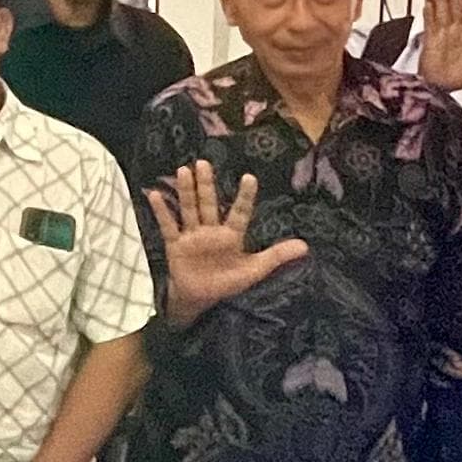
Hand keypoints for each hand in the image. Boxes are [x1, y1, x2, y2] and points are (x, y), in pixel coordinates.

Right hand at [148, 165, 300, 316]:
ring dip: (186, 191)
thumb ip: (276, 256)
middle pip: (209, 203)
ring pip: (189, 209)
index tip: (249, 177)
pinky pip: (168, 225)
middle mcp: (211, 231)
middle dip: (207, 184)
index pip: (239, 212)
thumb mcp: (254, 270)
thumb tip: (306, 247)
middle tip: (204, 162)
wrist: (199, 299)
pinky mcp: (176, 244)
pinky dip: (161, 211)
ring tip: (184, 170)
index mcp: (231, 236)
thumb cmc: (227, 283)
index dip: (244, 197)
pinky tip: (156, 194)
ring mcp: (192, 236)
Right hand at [415, 0, 461, 92]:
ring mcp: (441, 36)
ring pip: (442, 13)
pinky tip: (428, 4)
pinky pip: (429, 24)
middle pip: (455, 9)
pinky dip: (428, 14)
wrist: (442, 88)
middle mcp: (455, 33)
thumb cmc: (461, 78)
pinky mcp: (429, 40)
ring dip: (441, 0)